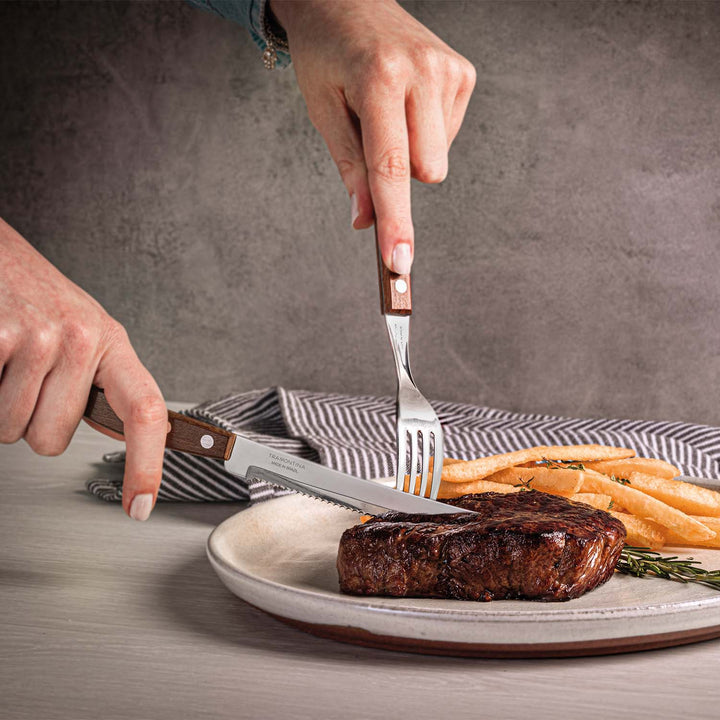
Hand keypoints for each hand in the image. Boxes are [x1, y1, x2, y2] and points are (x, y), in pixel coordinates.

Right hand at [0, 218, 166, 520]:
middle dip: (33, 421)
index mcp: (111, 344)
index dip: (147, 465)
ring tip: (7, 365)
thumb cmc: (37, 298)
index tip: (141, 505)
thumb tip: (126, 436)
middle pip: (52, 440)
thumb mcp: (86, 333)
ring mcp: (39, 338)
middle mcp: (83, 340)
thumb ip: (104, 383)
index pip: (146, 412)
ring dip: (2, 408)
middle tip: (27, 380)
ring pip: (13, 430)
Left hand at [271, 0, 474, 273]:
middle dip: (397, 174)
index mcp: (378, 79)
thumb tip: (366, 221)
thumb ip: (349, 167)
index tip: (400, 262)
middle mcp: (422, 71)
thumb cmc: (327, 55)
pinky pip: (446, 138)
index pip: (391, 168)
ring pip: (437, 160)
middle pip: (424, 172)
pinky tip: (408, 103)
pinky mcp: (464, 73)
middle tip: (371, 135)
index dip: (395, 221)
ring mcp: (449, 70)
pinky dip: (425, 134)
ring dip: (411, 152)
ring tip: (388, 110)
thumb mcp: (323, 110)